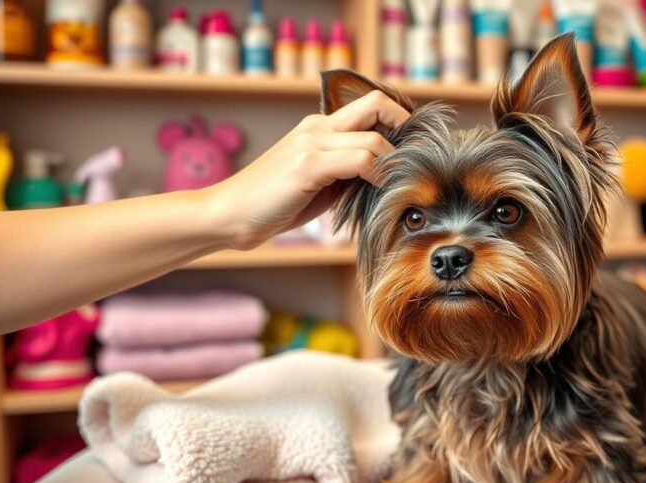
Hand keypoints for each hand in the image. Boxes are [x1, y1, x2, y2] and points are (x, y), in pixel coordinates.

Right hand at [205, 90, 409, 249]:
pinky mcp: (307, 164)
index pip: (372, 105)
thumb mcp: (320, 184)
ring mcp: (311, 142)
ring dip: (394, 163)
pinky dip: (379, 174)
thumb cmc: (274, 204)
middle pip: (377, 104)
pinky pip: (360, 159)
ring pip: (374, 137)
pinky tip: (380, 191)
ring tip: (399, 184)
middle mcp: (316, 126)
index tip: (411, 148)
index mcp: (319, 127)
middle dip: (406, 127)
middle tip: (416, 158)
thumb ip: (349, 172)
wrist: (229, 215)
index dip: (398, 122)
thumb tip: (388, 176)